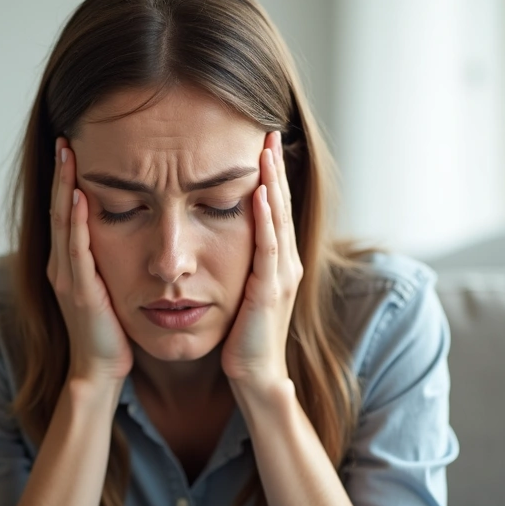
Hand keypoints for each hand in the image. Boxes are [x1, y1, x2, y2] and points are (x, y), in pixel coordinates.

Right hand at [46, 137, 134, 384]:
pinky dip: (76, 221)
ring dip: (64, 187)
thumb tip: (129, 230)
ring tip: (67, 154)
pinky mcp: (81, 292)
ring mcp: (67, 278)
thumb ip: (108, 261)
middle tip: (65, 138)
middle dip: (61, 173)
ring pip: (63, 223)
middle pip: (58, 209)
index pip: (65, 212)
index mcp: (68, 264)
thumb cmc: (110, 333)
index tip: (72, 147)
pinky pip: (77, 250)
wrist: (99, 372)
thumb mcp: (109, 287)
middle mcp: (62, 266)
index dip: (66, 179)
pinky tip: (78, 196)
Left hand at [221, 130, 302, 389]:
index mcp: (277, 261)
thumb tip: (218, 237)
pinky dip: (264, 218)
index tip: (262, 140)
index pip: (273, 207)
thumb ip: (238, 263)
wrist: (255, 376)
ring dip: (273, 182)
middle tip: (269, 129)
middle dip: (275, 166)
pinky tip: (259, 193)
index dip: (270, 174)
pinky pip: (268, 247)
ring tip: (267, 149)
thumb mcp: (239, 290)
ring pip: (277, 218)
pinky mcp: (270, 290)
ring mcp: (281, 275)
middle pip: (280, 204)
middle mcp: (285, 262)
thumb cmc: (243, 338)